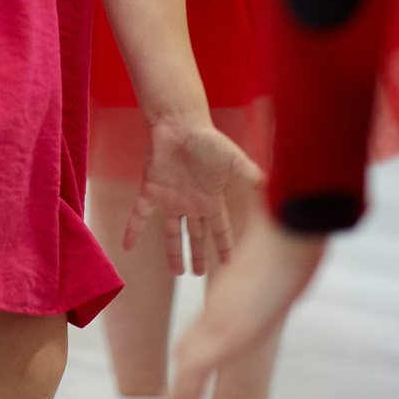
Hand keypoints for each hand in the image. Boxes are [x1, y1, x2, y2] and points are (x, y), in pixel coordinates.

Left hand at [125, 117, 264, 274]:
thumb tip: (271, 188)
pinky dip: (133, 229)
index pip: (219, 228)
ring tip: (177, 272)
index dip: (224, 245)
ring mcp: (169, 198)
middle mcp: (190, 203)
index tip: (228, 262)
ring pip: (171, 233)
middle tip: (199, 274)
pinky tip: (126, 245)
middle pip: (195, 235)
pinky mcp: (150, 190)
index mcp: (210, 199)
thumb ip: (249, 175)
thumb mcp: (233, 160)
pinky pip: (140, 214)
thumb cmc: (207, 140)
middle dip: (198, 255)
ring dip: (173, 252)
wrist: (179, 123)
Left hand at [157, 216, 326, 398]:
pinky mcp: (216, 336)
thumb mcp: (277, 275)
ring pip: (184, 385)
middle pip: (185, 377)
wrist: (286, 228)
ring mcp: (212, 331)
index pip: (194, 359)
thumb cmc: (288, 244)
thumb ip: (269, 286)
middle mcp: (212, 325)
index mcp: (224, 315)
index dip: (184, 396)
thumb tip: (282, 281)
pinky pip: (190, 382)